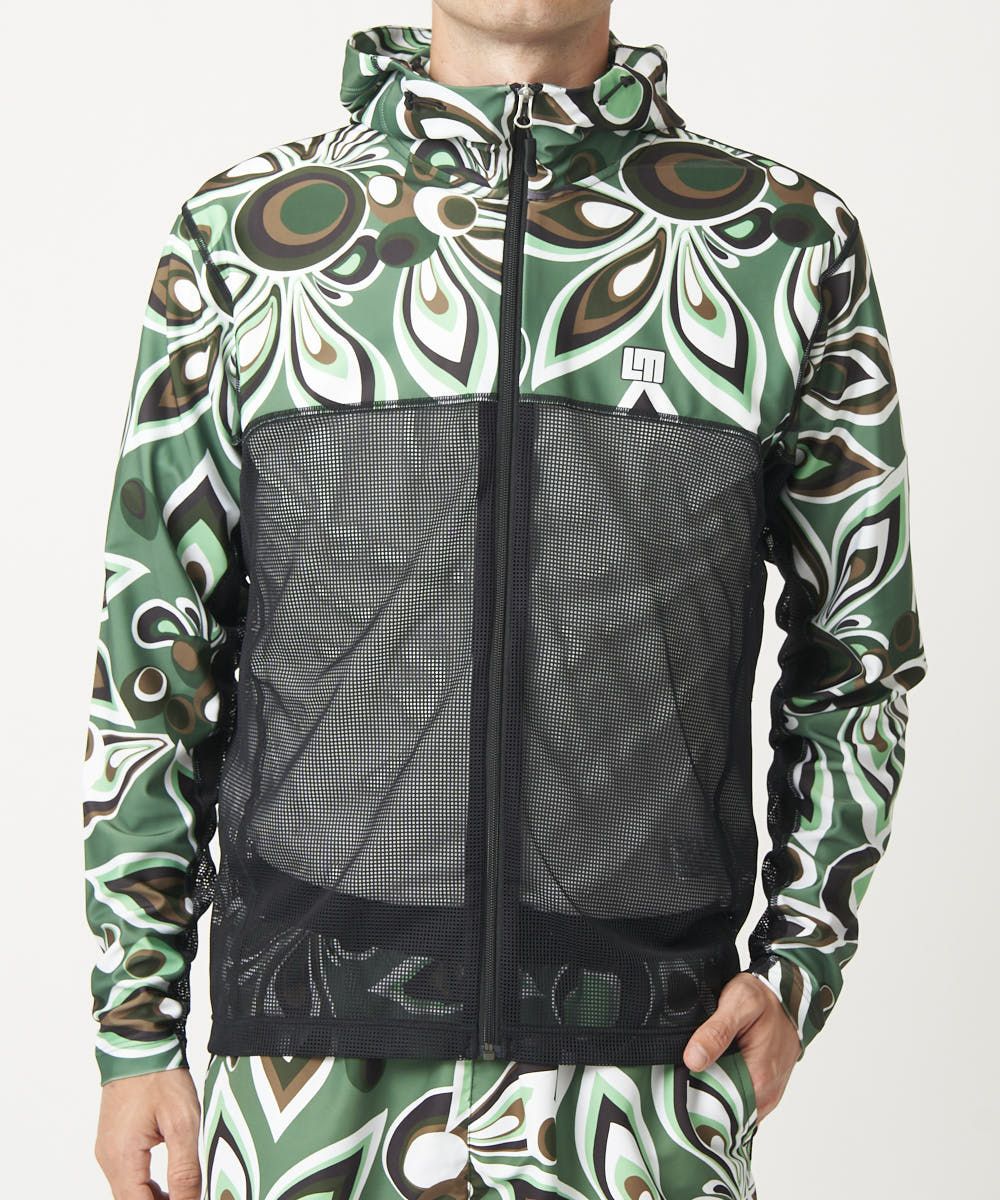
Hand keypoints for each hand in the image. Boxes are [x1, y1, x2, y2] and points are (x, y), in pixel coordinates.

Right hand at [94, 1066, 202, 1199]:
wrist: (139, 1044)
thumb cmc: (160, 1076)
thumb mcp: (182, 1122)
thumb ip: (185, 1168)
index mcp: (122, 1158)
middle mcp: (109, 1159)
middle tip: (188, 1198)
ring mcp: (108, 1151)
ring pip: (129, 1192)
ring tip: (183, 1195)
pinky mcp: (114, 1142)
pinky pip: (127, 1177)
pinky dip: (145, 1187)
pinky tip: (167, 1186)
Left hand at [682, 971, 801, 1120]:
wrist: (789, 997)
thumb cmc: (766, 999)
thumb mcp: (738, 1003)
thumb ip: (716, 1032)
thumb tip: (692, 1059)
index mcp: (759, 1079)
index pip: (717, 1108)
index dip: (693, 1099)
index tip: (675, 1084)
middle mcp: (766, 1094)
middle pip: (722, 1111)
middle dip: (699, 1097)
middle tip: (678, 1076)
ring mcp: (766, 1094)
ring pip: (730, 1107)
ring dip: (710, 1094)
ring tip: (692, 1072)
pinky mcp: (764, 1089)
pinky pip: (739, 1100)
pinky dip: (723, 1089)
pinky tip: (710, 1071)